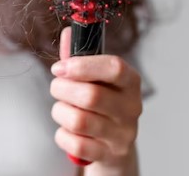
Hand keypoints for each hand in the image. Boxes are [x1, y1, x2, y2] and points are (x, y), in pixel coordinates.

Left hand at [50, 27, 141, 165]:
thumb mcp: (94, 79)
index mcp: (130, 82)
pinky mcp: (110, 155)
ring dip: (60, 112)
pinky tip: (67, 130)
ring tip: (62, 109)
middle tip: (56, 87)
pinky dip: (62, 136)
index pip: (114, 68)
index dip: (82, 65)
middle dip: (62, 89)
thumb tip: (68, 31)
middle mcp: (131, 108)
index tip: (60, 67)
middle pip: (91, 96)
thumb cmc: (100, 105)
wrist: (113, 146)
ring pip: (79, 120)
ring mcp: (122, 134)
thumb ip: (79, 56)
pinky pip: (75, 144)